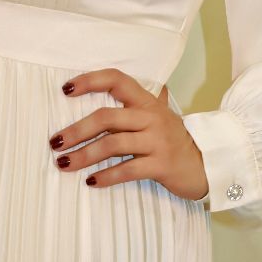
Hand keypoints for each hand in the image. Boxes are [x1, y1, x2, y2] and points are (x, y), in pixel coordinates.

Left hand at [48, 69, 209, 202]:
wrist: (206, 164)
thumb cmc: (174, 140)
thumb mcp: (157, 116)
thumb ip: (134, 105)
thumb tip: (103, 87)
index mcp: (147, 101)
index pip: (117, 80)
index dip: (90, 81)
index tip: (65, 89)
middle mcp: (152, 117)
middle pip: (107, 117)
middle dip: (77, 129)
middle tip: (55, 142)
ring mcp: (158, 141)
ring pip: (113, 144)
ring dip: (84, 155)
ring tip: (64, 163)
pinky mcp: (161, 165)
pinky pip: (128, 170)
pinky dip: (106, 176)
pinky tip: (91, 181)